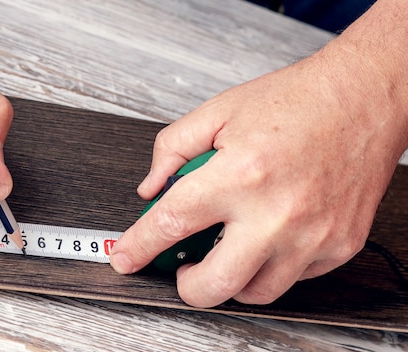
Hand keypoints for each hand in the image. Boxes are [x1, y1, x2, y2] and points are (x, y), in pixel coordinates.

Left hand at [110, 2, 407, 305]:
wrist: (363, 99)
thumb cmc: (296, 102)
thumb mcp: (218, 112)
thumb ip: (172, 150)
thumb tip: (151, 189)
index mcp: (240, 174)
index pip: (170, 224)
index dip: (139, 247)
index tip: (126, 257)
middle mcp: (276, 212)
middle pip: (212, 284)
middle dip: (185, 285)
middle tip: (182, 267)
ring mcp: (312, 235)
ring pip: (255, 293)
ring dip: (230, 278)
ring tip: (226, 248)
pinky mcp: (339, 245)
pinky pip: (293, 279)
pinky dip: (270, 265)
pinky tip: (266, 237)